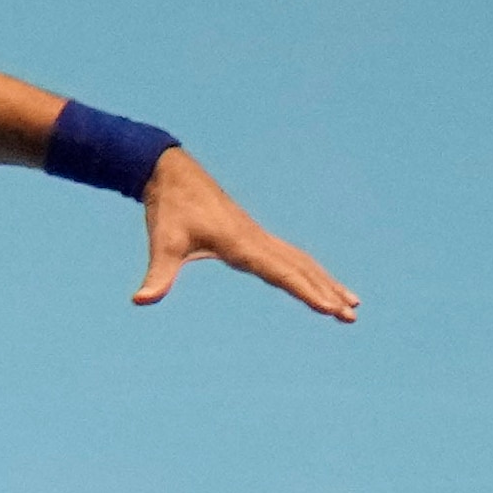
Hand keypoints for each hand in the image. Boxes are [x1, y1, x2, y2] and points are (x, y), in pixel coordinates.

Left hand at [132, 148, 356, 320]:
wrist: (171, 175)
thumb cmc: (168, 210)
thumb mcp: (162, 244)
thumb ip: (157, 275)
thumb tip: (140, 300)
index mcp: (242, 244)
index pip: (282, 274)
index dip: (306, 292)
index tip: (329, 310)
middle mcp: (257, 240)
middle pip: (301, 270)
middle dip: (327, 293)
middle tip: (352, 317)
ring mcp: (259, 236)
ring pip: (302, 262)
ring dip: (326, 282)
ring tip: (352, 303)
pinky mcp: (254, 235)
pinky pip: (291, 256)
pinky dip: (309, 270)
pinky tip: (318, 282)